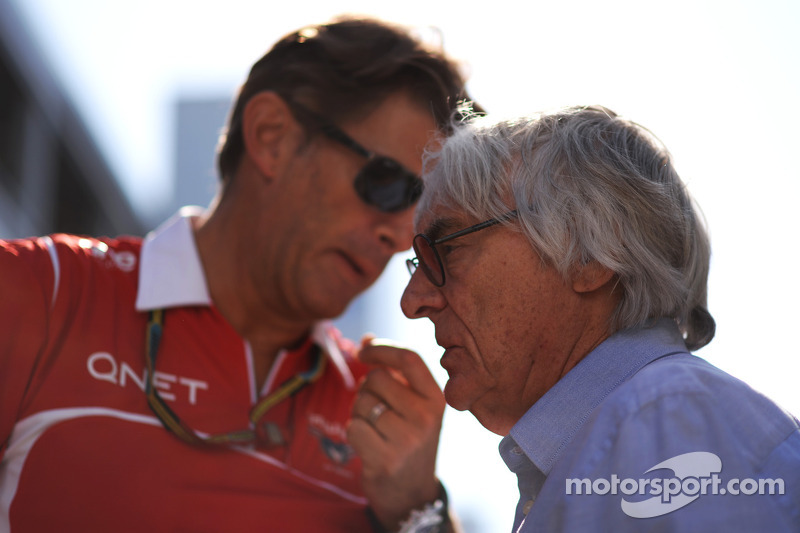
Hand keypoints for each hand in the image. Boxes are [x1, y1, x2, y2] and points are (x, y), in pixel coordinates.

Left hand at [347, 337, 445, 530]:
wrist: (411, 492)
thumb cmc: (408, 438)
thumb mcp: (412, 405)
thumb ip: (393, 371)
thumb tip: (366, 339)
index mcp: (436, 398)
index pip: (409, 358)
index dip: (382, 348)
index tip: (362, 350)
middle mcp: (426, 417)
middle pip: (377, 378)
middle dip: (366, 389)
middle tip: (376, 409)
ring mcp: (407, 439)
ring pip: (362, 402)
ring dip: (359, 412)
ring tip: (375, 429)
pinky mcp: (385, 458)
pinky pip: (353, 427)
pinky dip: (354, 432)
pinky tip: (369, 444)